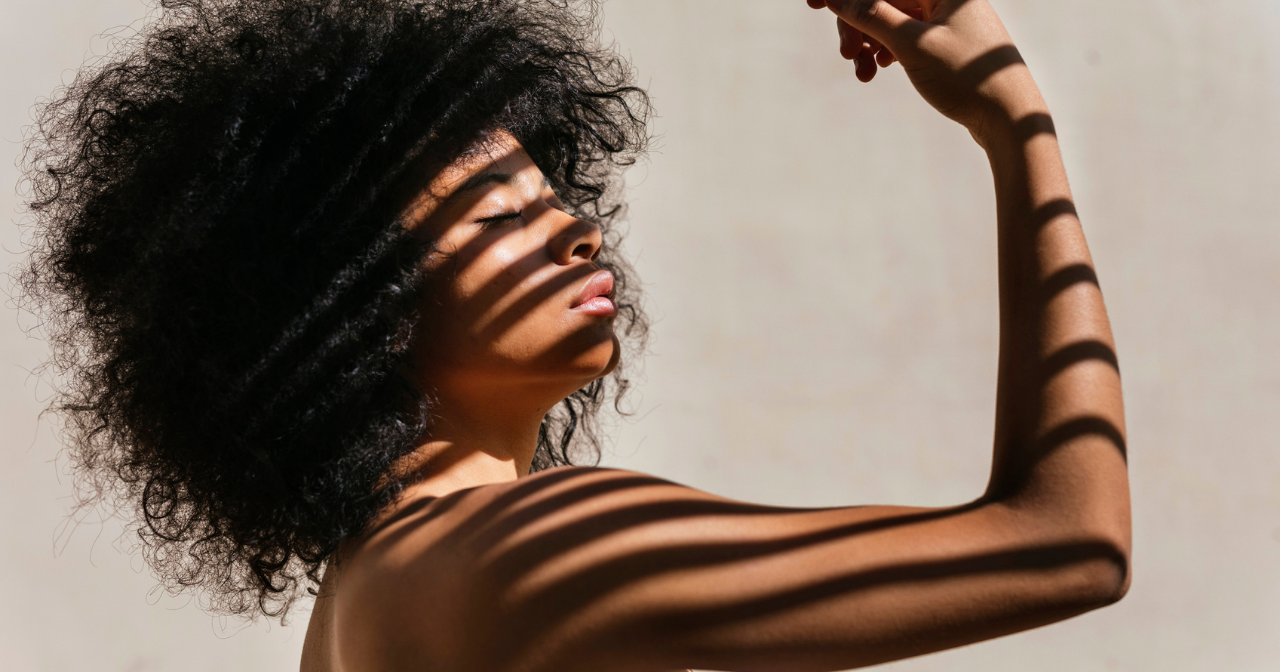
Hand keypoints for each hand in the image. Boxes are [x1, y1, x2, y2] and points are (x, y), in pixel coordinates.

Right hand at [806, 0, 1046, 142]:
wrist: (1008, 116)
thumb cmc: (967, 76)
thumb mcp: (913, 45)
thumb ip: (872, 16)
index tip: (813, 4)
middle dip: (856, 23)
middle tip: (845, 55)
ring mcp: (945, 17)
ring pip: (889, 20)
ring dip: (868, 42)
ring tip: (861, 73)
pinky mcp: (943, 41)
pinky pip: (902, 37)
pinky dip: (885, 52)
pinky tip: (877, 70)